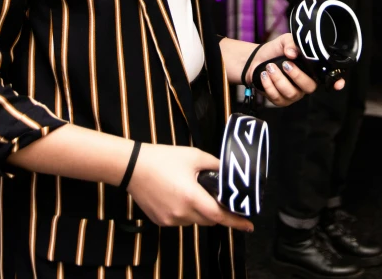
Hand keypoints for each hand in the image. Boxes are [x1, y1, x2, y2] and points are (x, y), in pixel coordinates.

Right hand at [127, 143, 253, 231]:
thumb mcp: (193, 156)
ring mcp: (170, 220)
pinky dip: (185, 211)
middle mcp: (181, 213)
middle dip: (216, 210)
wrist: (132, 166)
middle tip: (218, 197)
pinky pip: (180, 220)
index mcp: (191, 197)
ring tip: (192, 189)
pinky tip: (178, 194)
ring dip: (199, 210)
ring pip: (194, 220)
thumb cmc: (163, 158)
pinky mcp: (160, 221)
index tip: (249, 225)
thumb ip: (214, 165)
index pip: (219, 215)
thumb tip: (227, 172)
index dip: (235, 221)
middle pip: (208, 219)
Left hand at [246, 34, 344, 105]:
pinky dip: (269, 85)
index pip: (328, 78)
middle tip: (285, 64)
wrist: (256, 59)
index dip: (336, 82)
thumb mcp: (285, 41)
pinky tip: (264, 75)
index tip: (338, 84)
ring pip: (291, 93)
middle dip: (297, 75)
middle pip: (310, 87)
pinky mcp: (280, 100)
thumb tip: (292, 53)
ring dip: (278, 79)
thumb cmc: (275, 51)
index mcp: (311, 70)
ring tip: (269, 67)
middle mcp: (305, 84)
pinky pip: (277, 97)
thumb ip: (291, 43)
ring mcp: (293, 94)